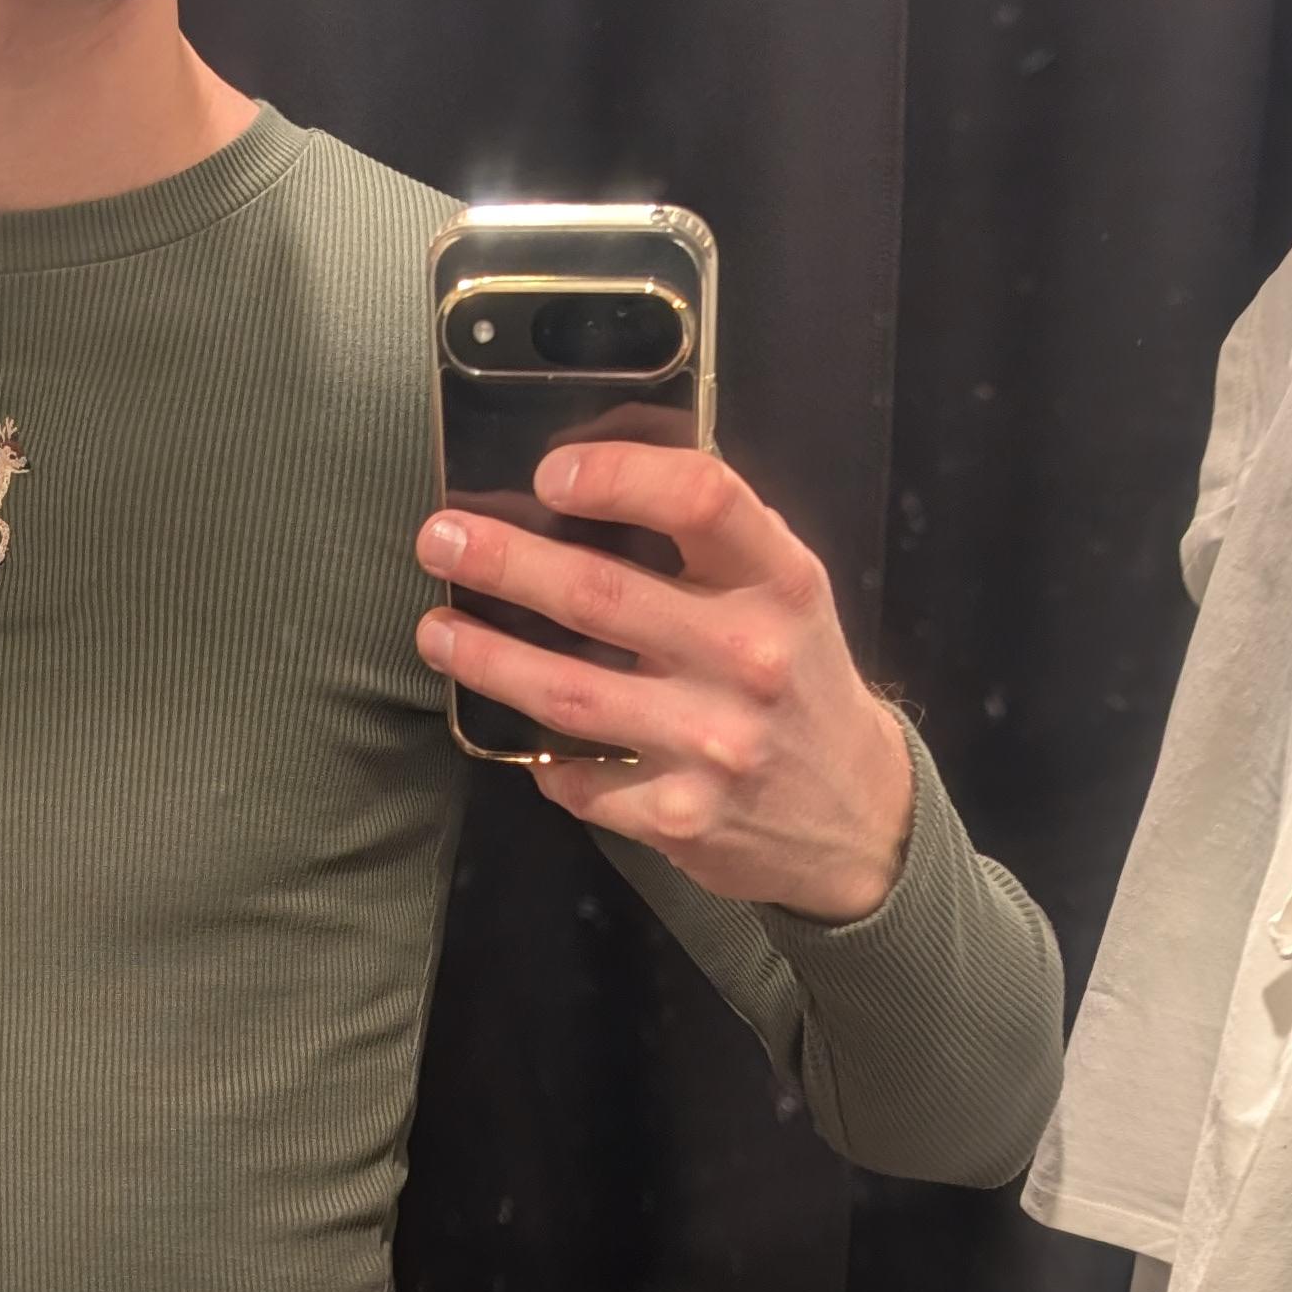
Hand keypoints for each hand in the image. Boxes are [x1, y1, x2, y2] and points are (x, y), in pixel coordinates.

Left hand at [414, 446, 913, 920]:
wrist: (855, 816)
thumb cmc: (799, 683)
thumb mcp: (786, 595)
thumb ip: (713, 544)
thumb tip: (596, 485)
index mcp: (778, 581)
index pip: (699, 499)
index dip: (617, 476)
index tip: (549, 475)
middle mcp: (748, 657)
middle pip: (600, 595)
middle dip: (503, 563)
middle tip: (440, 541)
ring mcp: (711, 743)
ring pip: (568, 693)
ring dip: (487, 659)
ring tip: (436, 631)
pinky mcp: (680, 817)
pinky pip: (580, 780)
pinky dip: (541, 759)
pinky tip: (515, 740)